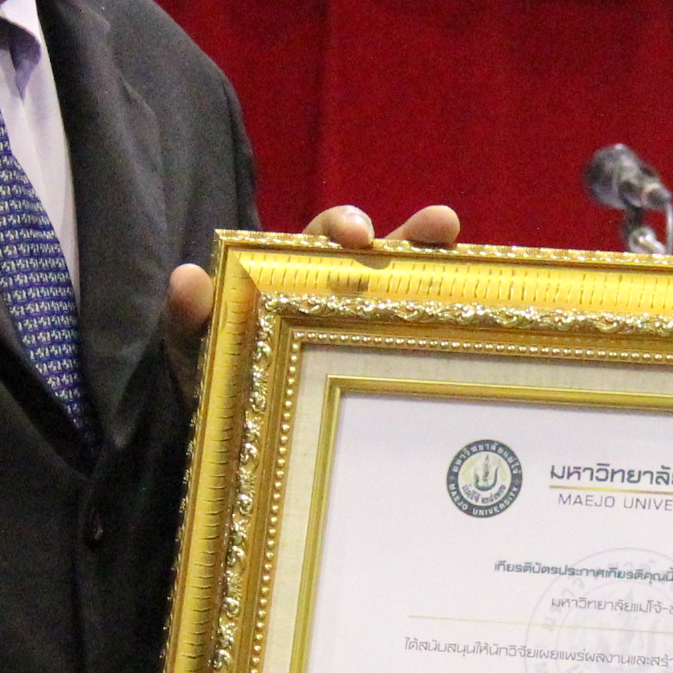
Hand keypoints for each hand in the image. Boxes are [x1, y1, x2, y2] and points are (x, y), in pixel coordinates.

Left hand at [166, 202, 461, 395]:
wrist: (237, 446)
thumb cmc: (218, 383)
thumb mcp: (198, 353)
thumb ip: (189, 320)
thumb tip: (187, 277)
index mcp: (297, 280)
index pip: (324, 241)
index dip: (344, 227)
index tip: (359, 235)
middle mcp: (342, 296)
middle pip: (386, 255)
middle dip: (414, 235)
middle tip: (438, 227)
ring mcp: (372, 333)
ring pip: (417, 293)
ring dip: (445, 267)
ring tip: (464, 248)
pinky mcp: (391, 372)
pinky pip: (427, 348)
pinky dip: (457, 332)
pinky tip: (485, 331)